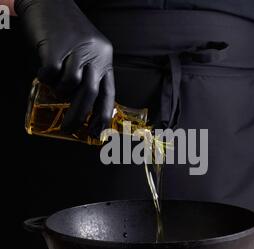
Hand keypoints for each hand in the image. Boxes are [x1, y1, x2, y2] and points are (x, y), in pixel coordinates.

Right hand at [15, 0, 114, 136]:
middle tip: (68, 127)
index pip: (108, 92)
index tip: (99, 131)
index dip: (104, 114)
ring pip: (70, 84)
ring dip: (60, 92)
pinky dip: (46, 79)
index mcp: (104, 59)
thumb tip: (82, 104)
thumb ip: (88, 75)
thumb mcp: (87, 52)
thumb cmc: (68, 31)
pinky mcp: (57, 46)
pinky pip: (52, 74)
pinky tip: (44, 73)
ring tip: (55, 87)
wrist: (50, 1)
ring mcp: (76, 50)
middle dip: (79, 115)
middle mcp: (94, 55)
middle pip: (90, 93)